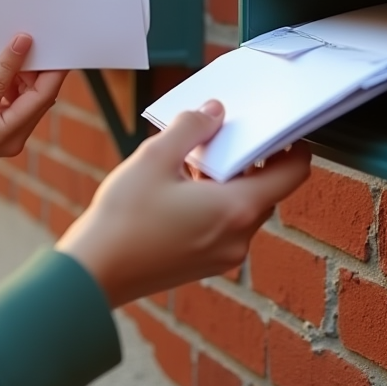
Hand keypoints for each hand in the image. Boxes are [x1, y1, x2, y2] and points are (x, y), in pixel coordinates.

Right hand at [0, 33, 66, 169]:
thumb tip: (22, 46)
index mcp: (13, 133)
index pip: (43, 96)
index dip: (50, 69)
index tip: (50, 42)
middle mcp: (13, 121)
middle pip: (30, 82)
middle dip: (18, 57)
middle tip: (11, 32)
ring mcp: (1, 108)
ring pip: (10, 74)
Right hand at [56, 101, 311, 307]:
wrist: (93, 273)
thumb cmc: (123, 217)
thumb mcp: (155, 156)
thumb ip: (191, 127)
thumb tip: (215, 112)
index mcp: (237, 209)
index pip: (293, 174)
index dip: (293, 147)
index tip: (280, 129)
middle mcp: (239, 237)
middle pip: (265, 191)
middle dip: (248, 161)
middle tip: (219, 137)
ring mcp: (223, 256)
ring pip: (242, 209)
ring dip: (227, 182)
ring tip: (190, 162)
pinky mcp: (204, 265)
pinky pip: (224, 226)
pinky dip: (214, 204)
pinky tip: (179, 190)